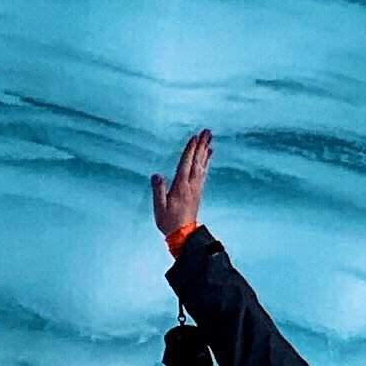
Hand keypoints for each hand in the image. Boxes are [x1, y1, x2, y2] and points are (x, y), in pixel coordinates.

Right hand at [149, 129, 210, 255]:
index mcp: (180, 187)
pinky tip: (209, 154)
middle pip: (197, 161)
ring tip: (209, 138)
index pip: (185, 164)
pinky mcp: (198, 190)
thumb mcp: (159, 207)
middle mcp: (191, 185)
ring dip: (205, 150)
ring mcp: (196, 187)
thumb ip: (158, 191)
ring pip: (202, 165)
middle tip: (207, 131)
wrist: (184, 234)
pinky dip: (206, 161)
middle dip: (201, 145)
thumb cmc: (169, 221)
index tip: (194, 137)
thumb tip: (156, 175)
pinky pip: (203, 172)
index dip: (190, 150)